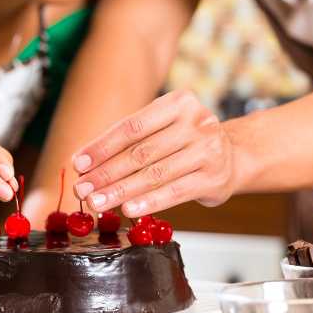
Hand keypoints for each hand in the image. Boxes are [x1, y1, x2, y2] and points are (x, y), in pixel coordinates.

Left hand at [71, 90, 235, 217]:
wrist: (233, 156)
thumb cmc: (185, 142)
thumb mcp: (161, 129)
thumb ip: (128, 141)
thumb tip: (84, 163)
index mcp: (177, 103)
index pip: (131, 126)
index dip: (101, 147)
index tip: (78, 164)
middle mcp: (196, 122)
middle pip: (140, 152)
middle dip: (106, 173)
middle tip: (82, 189)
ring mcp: (208, 150)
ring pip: (155, 174)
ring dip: (121, 191)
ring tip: (97, 202)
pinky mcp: (214, 178)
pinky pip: (175, 192)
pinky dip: (149, 202)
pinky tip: (128, 209)